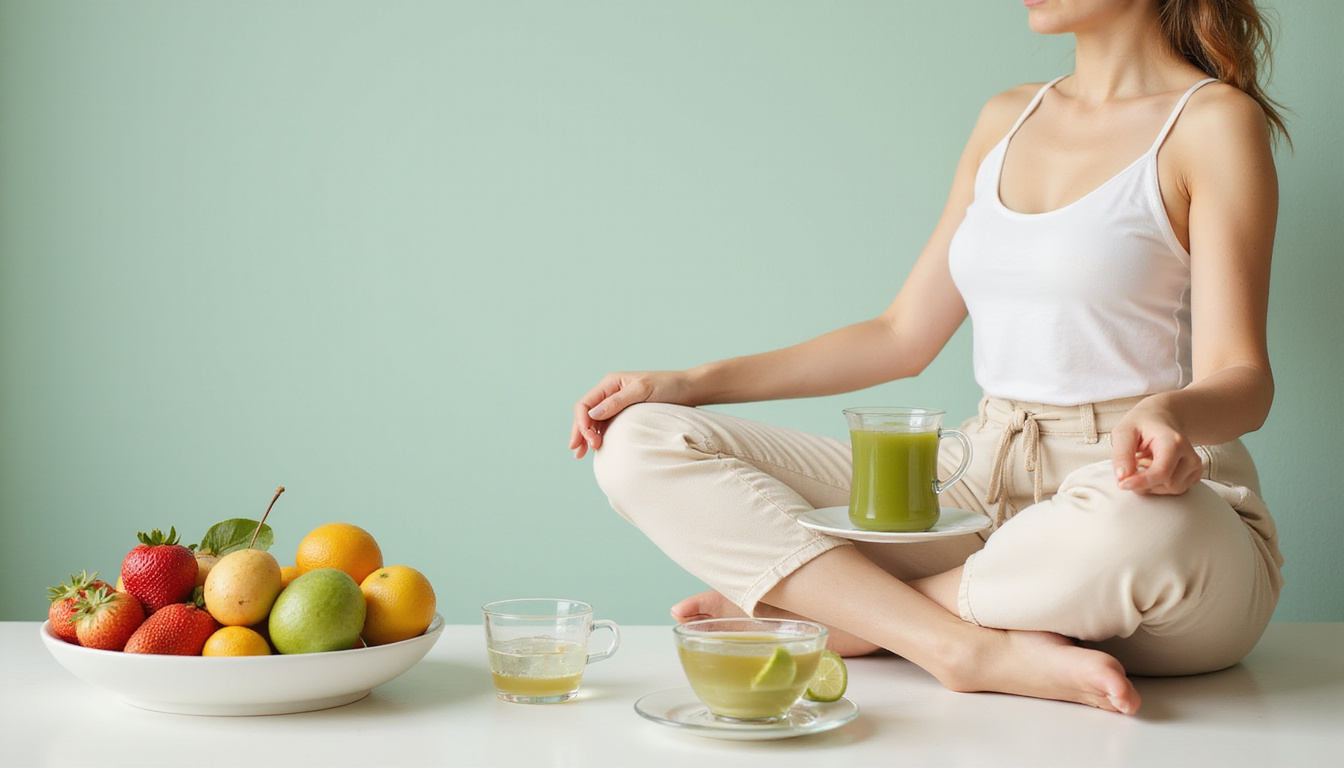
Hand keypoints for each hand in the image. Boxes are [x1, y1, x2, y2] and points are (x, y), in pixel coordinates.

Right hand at [569, 371, 692, 457]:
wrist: (689, 389)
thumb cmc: (668, 386)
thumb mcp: (642, 391)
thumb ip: (617, 402)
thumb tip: (592, 414)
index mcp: (610, 383)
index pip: (585, 404)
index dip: (582, 423)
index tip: (588, 440)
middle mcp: (610, 393)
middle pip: (585, 414)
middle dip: (579, 432)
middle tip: (578, 452)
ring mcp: (617, 405)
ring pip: (594, 422)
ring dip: (586, 437)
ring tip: (581, 454)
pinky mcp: (626, 415)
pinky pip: (606, 427)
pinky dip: (599, 437)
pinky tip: (597, 448)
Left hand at [1110, 401, 1203, 494]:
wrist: (1161, 418)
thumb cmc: (1142, 424)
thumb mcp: (1123, 432)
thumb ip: (1122, 455)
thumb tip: (1122, 477)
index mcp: (1174, 442)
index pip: (1161, 472)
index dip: (1140, 482)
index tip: (1122, 484)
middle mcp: (1189, 455)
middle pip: (1166, 484)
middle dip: (1144, 482)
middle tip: (1132, 465)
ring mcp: (1194, 466)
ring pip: (1172, 490)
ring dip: (1152, 484)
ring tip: (1144, 464)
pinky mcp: (1194, 474)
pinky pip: (1176, 490)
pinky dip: (1160, 485)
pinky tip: (1153, 469)